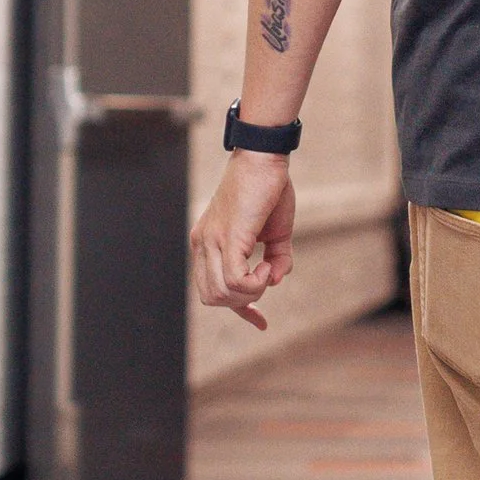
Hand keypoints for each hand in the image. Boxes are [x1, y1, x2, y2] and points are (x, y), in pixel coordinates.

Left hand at [190, 152, 295, 328]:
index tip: (260, 321)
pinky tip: (268, 267)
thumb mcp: (276, 232)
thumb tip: (276, 280)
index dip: (237, 309)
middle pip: (212, 298)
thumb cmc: (269, 189)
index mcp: (207, 242)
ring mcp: (212, 241)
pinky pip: (235, 281)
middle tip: (266, 280)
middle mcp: (203, 243)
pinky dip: (255, 283)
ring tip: (268, 270)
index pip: (210, 288)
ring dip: (251, 293)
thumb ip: (276, 258)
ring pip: (222, 294)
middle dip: (243, 301)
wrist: (263, 158)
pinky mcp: (228, 238)